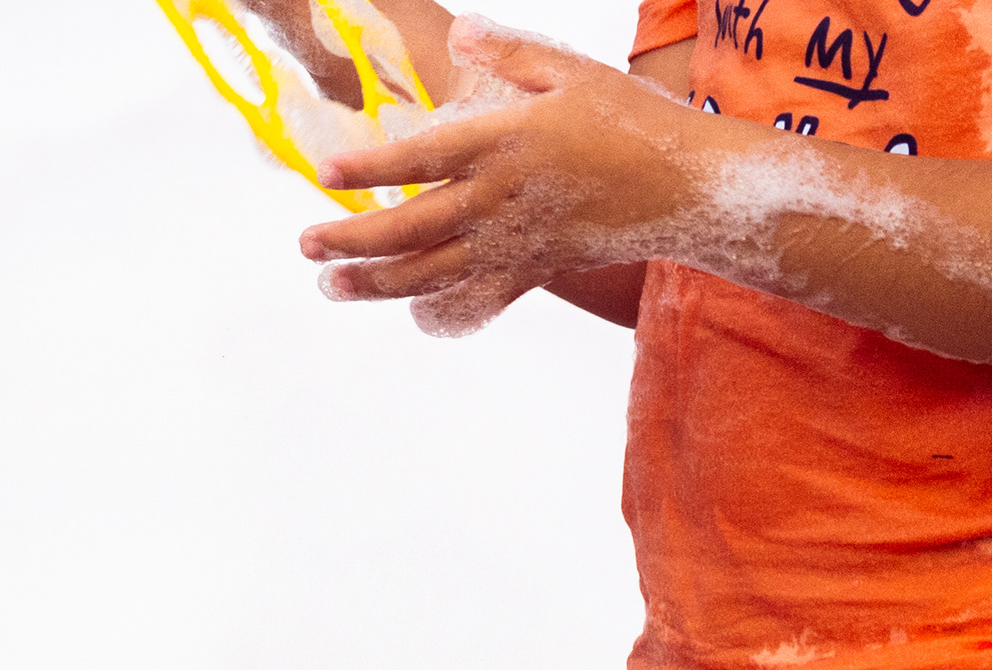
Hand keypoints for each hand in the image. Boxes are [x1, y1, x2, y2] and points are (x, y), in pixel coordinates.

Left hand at [300, 17, 713, 334]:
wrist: (686, 186)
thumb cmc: (628, 121)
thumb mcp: (571, 73)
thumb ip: (509, 55)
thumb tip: (459, 33)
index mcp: (504, 143)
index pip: (420, 159)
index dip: (367, 169)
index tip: (323, 173)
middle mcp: (499, 200)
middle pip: (409, 230)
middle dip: (350, 240)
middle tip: (305, 243)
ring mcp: (513, 244)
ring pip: (429, 275)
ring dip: (374, 284)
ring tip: (330, 284)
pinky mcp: (531, 274)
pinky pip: (475, 304)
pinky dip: (439, 314)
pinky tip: (410, 315)